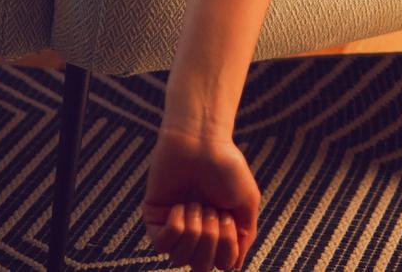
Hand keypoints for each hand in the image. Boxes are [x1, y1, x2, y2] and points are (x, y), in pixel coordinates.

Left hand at [142, 126, 259, 270]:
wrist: (201, 141)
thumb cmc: (226, 167)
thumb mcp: (247, 202)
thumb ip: (244, 237)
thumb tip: (232, 268)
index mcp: (219, 233)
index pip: (222, 265)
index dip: (227, 248)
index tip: (229, 218)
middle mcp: (196, 235)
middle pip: (201, 267)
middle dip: (210, 239)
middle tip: (212, 209)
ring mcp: (174, 228)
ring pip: (180, 260)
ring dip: (194, 231)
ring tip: (196, 205)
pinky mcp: (154, 219)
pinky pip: (161, 245)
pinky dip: (175, 226)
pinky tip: (179, 206)